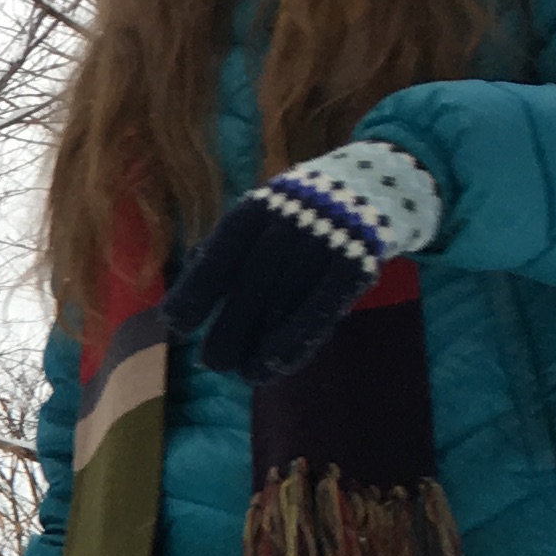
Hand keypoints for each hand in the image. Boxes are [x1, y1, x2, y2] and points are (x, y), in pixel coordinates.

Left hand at [164, 138, 443, 384]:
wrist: (380, 182)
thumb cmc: (301, 211)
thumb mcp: (263, 216)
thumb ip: (226, 250)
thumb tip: (183, 298)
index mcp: (259, 207)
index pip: (221, 251)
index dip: (197, 289)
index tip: (175, 325)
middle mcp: (291, 220)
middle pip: (253, 282)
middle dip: (229, 327)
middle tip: (213, 363)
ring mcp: (327, 239)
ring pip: (287, 298)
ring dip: (262, 341)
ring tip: (245, 373)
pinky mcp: (358, 261)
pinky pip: (323, 305)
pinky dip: (298, 338)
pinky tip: (278, 366)